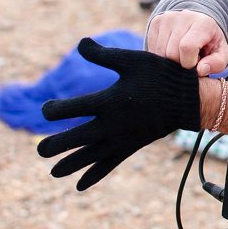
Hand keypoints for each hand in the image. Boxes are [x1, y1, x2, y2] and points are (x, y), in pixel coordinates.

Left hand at [37, 37, 200, 190]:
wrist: (188, 99)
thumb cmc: (159, 75)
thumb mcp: (131, 60)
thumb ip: (103, 55)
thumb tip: (80, 42)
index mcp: (109, 100)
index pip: (72, 109)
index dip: (54, 110)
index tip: (45, 110)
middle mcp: (112, 123)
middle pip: (77, 138)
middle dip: (56, 145)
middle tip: (39, 150)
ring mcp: (121, 138)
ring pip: (90, 156)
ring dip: (70, 165)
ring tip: (53, 173)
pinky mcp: (130, 147)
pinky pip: (108, 165)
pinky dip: (94, 175)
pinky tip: (80, 186)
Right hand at [147, 9, 227, 75]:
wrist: (200, 23)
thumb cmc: (211, 43)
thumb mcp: (221, 54)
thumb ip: (216, 64)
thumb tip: (200, 71)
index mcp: (203, 23)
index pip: (187, 47)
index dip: (189, 63)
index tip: (195, 65)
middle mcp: (183, 16)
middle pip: (171, 52)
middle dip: (179, 64)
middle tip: (188, 61)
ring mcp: (167, 18)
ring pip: (160, 52)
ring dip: (169, 61)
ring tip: (181, 56)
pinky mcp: (156, 22)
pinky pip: (152, 48)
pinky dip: (161, 56)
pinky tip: (171, 52)